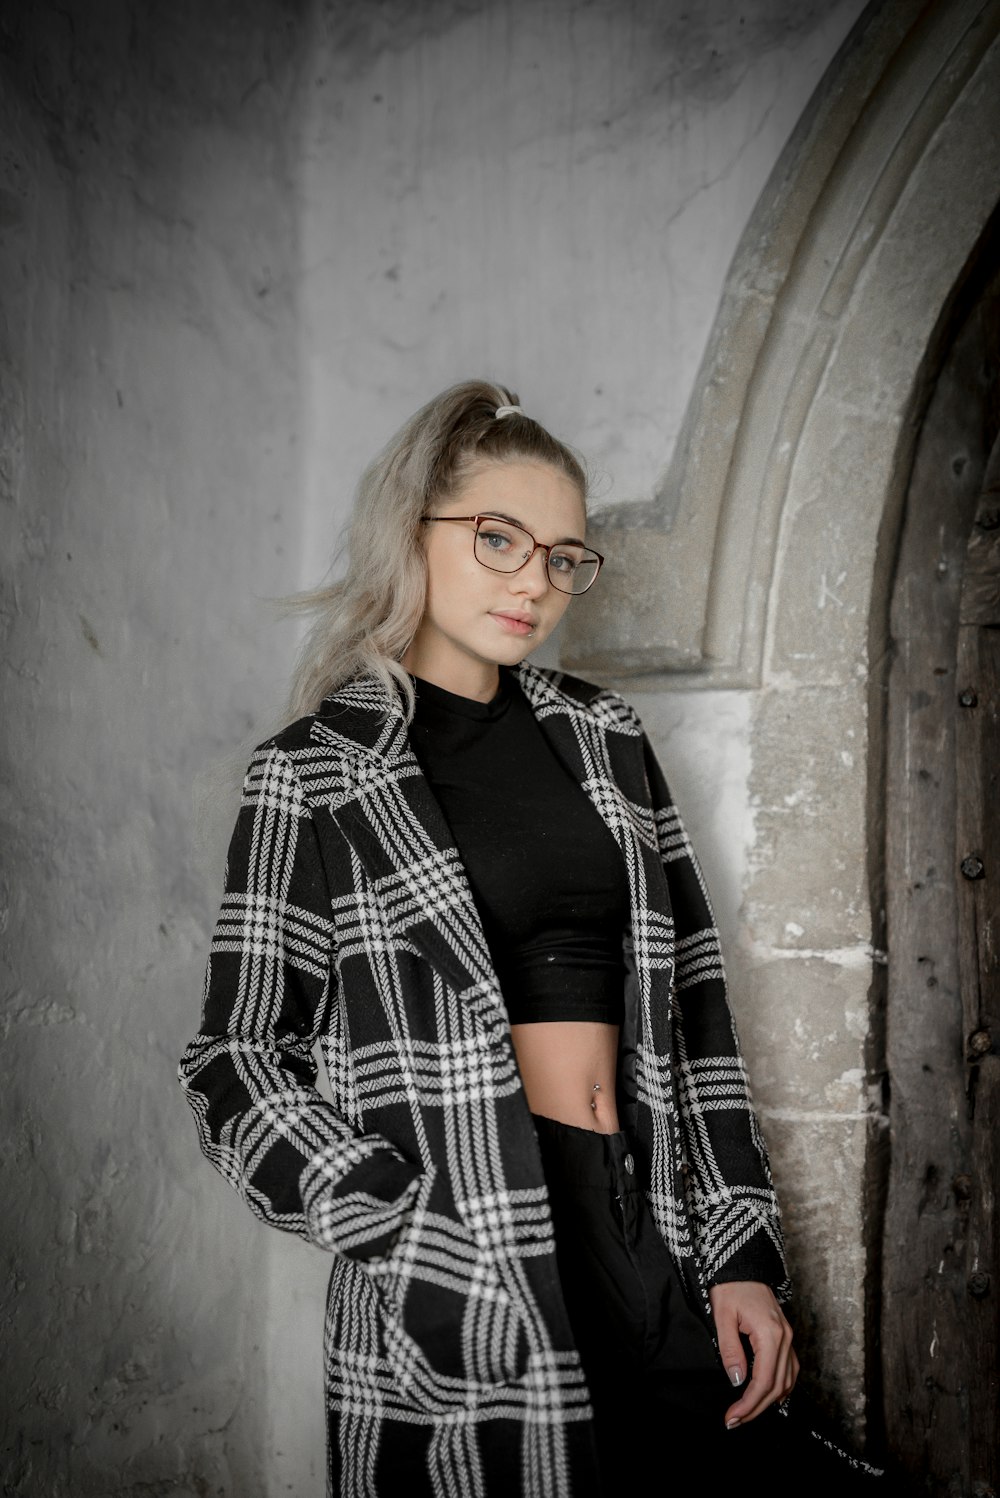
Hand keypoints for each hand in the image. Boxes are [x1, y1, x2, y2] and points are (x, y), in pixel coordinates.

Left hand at [708, 1280, 798, 1428]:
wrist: (743, 1264)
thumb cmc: (731, 1286)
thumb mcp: (723, 1316)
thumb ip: (730, 1350)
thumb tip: (737, 1381)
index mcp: (770, 1333)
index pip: (763, 1381)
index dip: (749, 1404)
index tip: (732, 1417)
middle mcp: (786, 1338)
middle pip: (777, 1386)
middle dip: (756, 1408)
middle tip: (735, 1421)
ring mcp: (789, 1337)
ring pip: (787, 1381)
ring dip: (768, 1401)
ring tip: (747, 1413)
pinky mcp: (787, 1337)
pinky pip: (790, 1369)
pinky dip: (780, 1387)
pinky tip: (766, 1395)